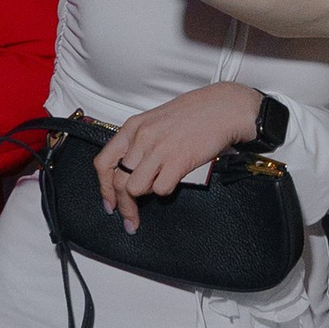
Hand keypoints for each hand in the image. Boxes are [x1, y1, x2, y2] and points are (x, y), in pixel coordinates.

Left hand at [88, 82, 265, 228]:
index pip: (104, 163)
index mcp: (133, 127)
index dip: (104, 188)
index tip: (110, 203)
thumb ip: (140, 142)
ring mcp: (159, 150)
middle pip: (118, 182)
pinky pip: (161, 189)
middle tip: (130, 219)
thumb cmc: (196, 112)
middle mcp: (142, 138)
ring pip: (135, 189)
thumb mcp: (156, 120)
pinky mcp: (178, 161)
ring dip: (145, 196)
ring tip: (158, 188)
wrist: (224, 107)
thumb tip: (130, 170)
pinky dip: (166, 190)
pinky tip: (174, 180)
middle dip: (123, 206)